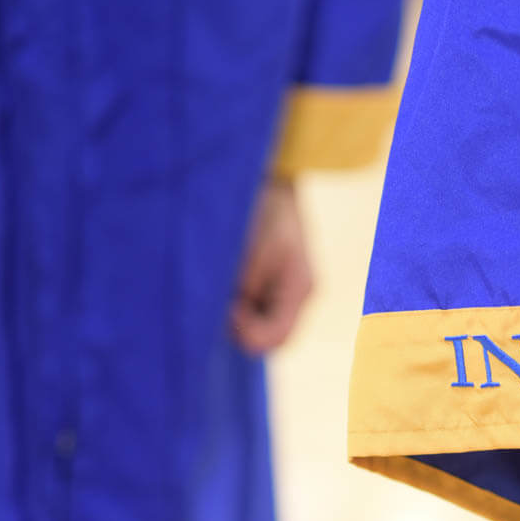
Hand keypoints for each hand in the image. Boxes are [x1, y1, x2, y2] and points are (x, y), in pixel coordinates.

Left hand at [232, 178, 313, 354]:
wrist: (270, 182)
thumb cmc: (265, 209)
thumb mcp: (256, 247)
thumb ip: (247, 284)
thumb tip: (231, 316)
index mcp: (299, 289)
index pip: (277, 338)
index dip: (247, 332)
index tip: (227, 308)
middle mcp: (295, 297)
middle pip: (266, 335)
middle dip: (239, 324)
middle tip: (220, 297)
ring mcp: (282, 292)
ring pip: (256, 324)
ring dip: (234, 313)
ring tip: (221, 284)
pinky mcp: (267, 285)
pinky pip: (251, 309)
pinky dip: (235, 303)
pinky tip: (224, 282)